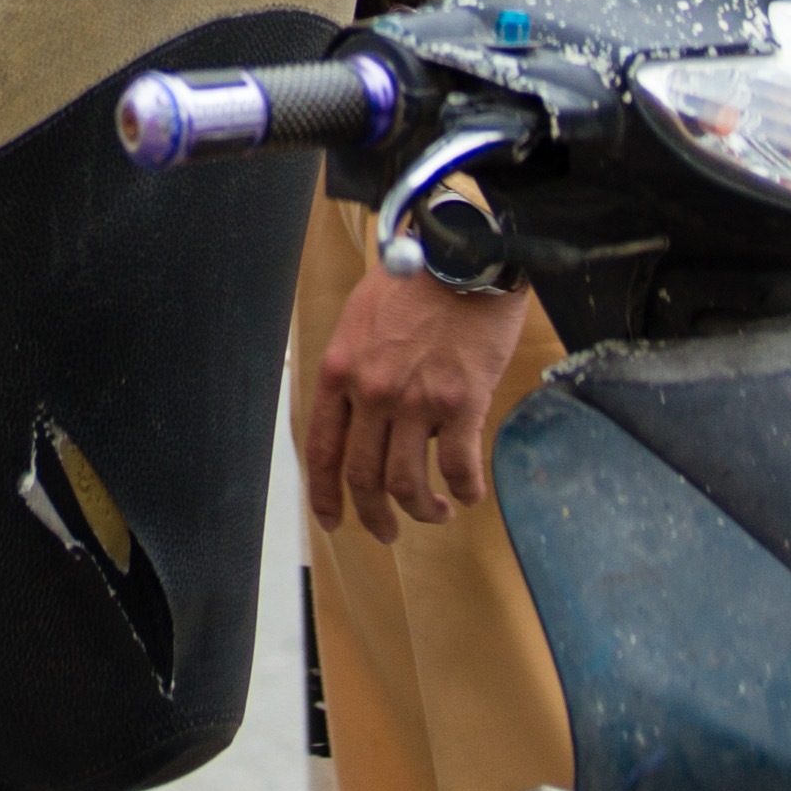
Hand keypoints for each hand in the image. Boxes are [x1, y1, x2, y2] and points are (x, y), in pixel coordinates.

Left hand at [300, 262, 540, 543]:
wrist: (463, 257)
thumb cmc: (415, 282)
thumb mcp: (360, 319)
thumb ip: (354, 368)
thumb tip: (358, 413)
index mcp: (339, 372)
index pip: (322, 451)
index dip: (325, 496)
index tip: (333, 521)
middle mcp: (371, 392)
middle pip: (363, 478)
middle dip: (374, 517)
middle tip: (387, 533)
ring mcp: (415, 401)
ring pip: (408, 484)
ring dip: (422, 511)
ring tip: (435, 514)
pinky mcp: (462, 404)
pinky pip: (459, 467)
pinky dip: (464, 490)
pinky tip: (469, 494)